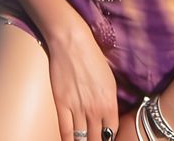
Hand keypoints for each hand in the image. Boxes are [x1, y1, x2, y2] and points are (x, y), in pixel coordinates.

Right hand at [44, 26, 118, 140]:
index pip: (111, 133)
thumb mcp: (110, 81)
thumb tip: (108, 117)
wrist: (71, 42)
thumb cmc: (93, 58)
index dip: (109, 139)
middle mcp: (95, 110)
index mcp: (110, 104)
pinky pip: (65, 130)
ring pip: (81, 138)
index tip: (105, 139)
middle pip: (96, 139)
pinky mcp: (61, 104)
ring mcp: (77, 108)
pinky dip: (68, 140)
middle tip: (93, 140)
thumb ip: (110, 102)